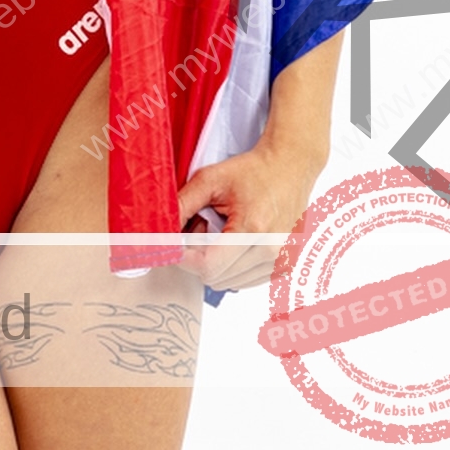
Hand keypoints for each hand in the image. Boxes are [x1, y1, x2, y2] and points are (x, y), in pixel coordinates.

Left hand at [175, 140, 323, 291]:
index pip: (208, 266)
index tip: (173, 245)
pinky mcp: (285, 267)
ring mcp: (282, 262)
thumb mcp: (211, 178)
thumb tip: (160, 230)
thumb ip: (183, 204)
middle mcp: (272, 251)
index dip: (184, 258)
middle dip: (199, 257)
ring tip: (221, 233)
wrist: (290, 167)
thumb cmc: (253, 170)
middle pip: (216, 277)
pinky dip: (233, 266)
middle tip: (200, 229)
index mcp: (253, 228)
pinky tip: (236, 241)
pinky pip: (245, 281)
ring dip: (217, 263)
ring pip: (230, 283)